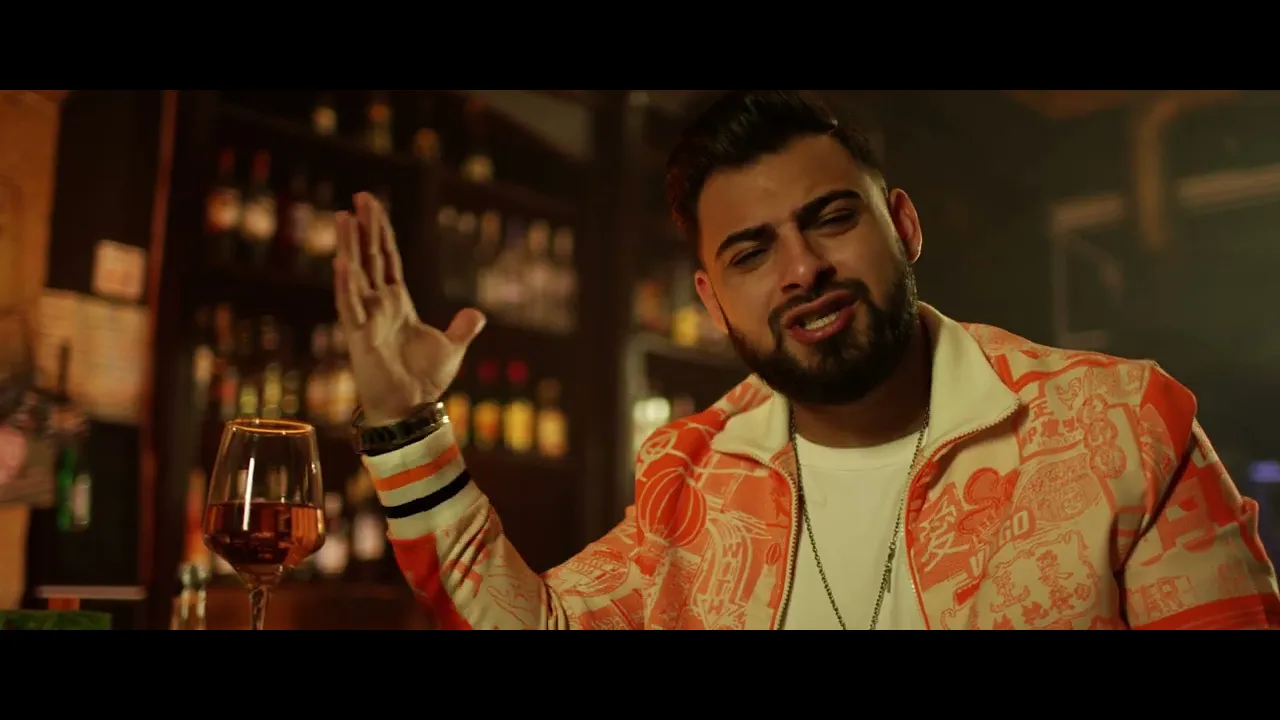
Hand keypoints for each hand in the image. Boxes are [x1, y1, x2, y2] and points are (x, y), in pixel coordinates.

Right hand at [333, 192, 484, 425]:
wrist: (412, 410)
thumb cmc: (424, 381)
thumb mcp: (452, 348)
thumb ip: (462, 329)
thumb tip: (476, 314)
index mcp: (398, 304)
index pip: (387, 260)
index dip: (380, 233)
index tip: (370, 207)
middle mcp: (378, 306)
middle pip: (369, 258)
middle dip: (363, 228)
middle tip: (359, 197)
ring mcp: (367, 319)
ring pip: (355, 275)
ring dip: (349, 246)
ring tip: (342, 217)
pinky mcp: (360, 336)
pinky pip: (350, 305)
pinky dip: (345, 284)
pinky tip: (341, 261)